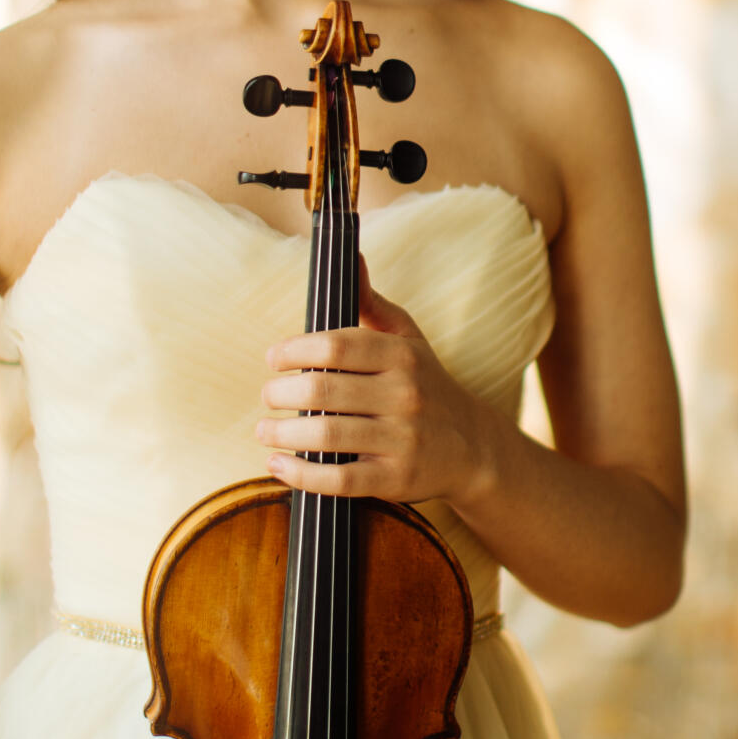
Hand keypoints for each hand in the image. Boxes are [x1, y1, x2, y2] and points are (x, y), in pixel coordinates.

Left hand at [257, 258, 496, 509]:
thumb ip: (371, 302)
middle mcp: (404, 396)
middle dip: (281, 394)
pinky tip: (277, 464)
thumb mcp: (407, 338)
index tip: (273, 358)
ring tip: (264, 429)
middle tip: (267, 396)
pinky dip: (301, 474)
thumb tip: (351, 258)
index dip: (294, 350)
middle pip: (323, 391)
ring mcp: (402, 440)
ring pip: (327, 437)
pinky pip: (339, 480)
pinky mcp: (396, 480)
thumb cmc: (426, 384)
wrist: (473, 447)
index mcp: (401, 356)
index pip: (335, 346)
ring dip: (283, 433)